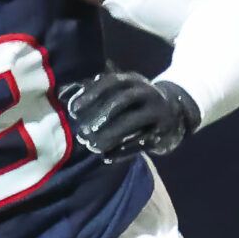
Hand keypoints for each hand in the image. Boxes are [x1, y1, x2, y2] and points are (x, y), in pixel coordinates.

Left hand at [60, 72, 199, 162]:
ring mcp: (158, 112)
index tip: (73, 110)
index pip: (112, 82)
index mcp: (133, 80)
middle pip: (124, 99)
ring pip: (133, 121)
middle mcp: (148, 92)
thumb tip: (62, 93)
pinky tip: (107, 157)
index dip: (91, 93)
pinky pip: (142, 141)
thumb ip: (95, 91)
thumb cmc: (136, 102)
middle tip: (83, 131)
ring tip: (92, 146)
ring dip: (111, 134)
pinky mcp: (164, 132)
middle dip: (102, 114)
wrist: (176, 111)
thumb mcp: (121, 91)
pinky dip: (123, 150)